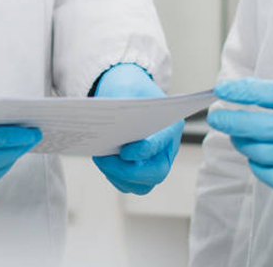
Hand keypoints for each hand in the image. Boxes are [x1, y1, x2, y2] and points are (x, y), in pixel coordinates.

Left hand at [91, 63, 182, 194]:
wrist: (128, 90)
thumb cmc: (129, 87)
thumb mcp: (127, 87)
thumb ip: (123, 106)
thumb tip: (113, 128)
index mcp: (171, 124)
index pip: (162, 143)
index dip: (144, 151)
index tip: (124, 152)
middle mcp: (168, 147)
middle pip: (157, 172)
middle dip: (130, 171)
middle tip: (106, 160)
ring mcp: (157, 161)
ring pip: (144, 184)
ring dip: (120, 177)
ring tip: (101, 159)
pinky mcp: (144, 171)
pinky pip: (132, 185)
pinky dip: (117, 178)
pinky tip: (104, 162)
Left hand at [208, 78, 272, 196]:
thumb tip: (244, 91)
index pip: (265, 92)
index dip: (239, 91)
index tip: (220, 90)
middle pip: (257, 125)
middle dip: (231, 120)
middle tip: (216, 117)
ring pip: (262, 151)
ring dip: (243, 144)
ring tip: (237, 137)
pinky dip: (259, 168)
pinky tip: (253, 160)